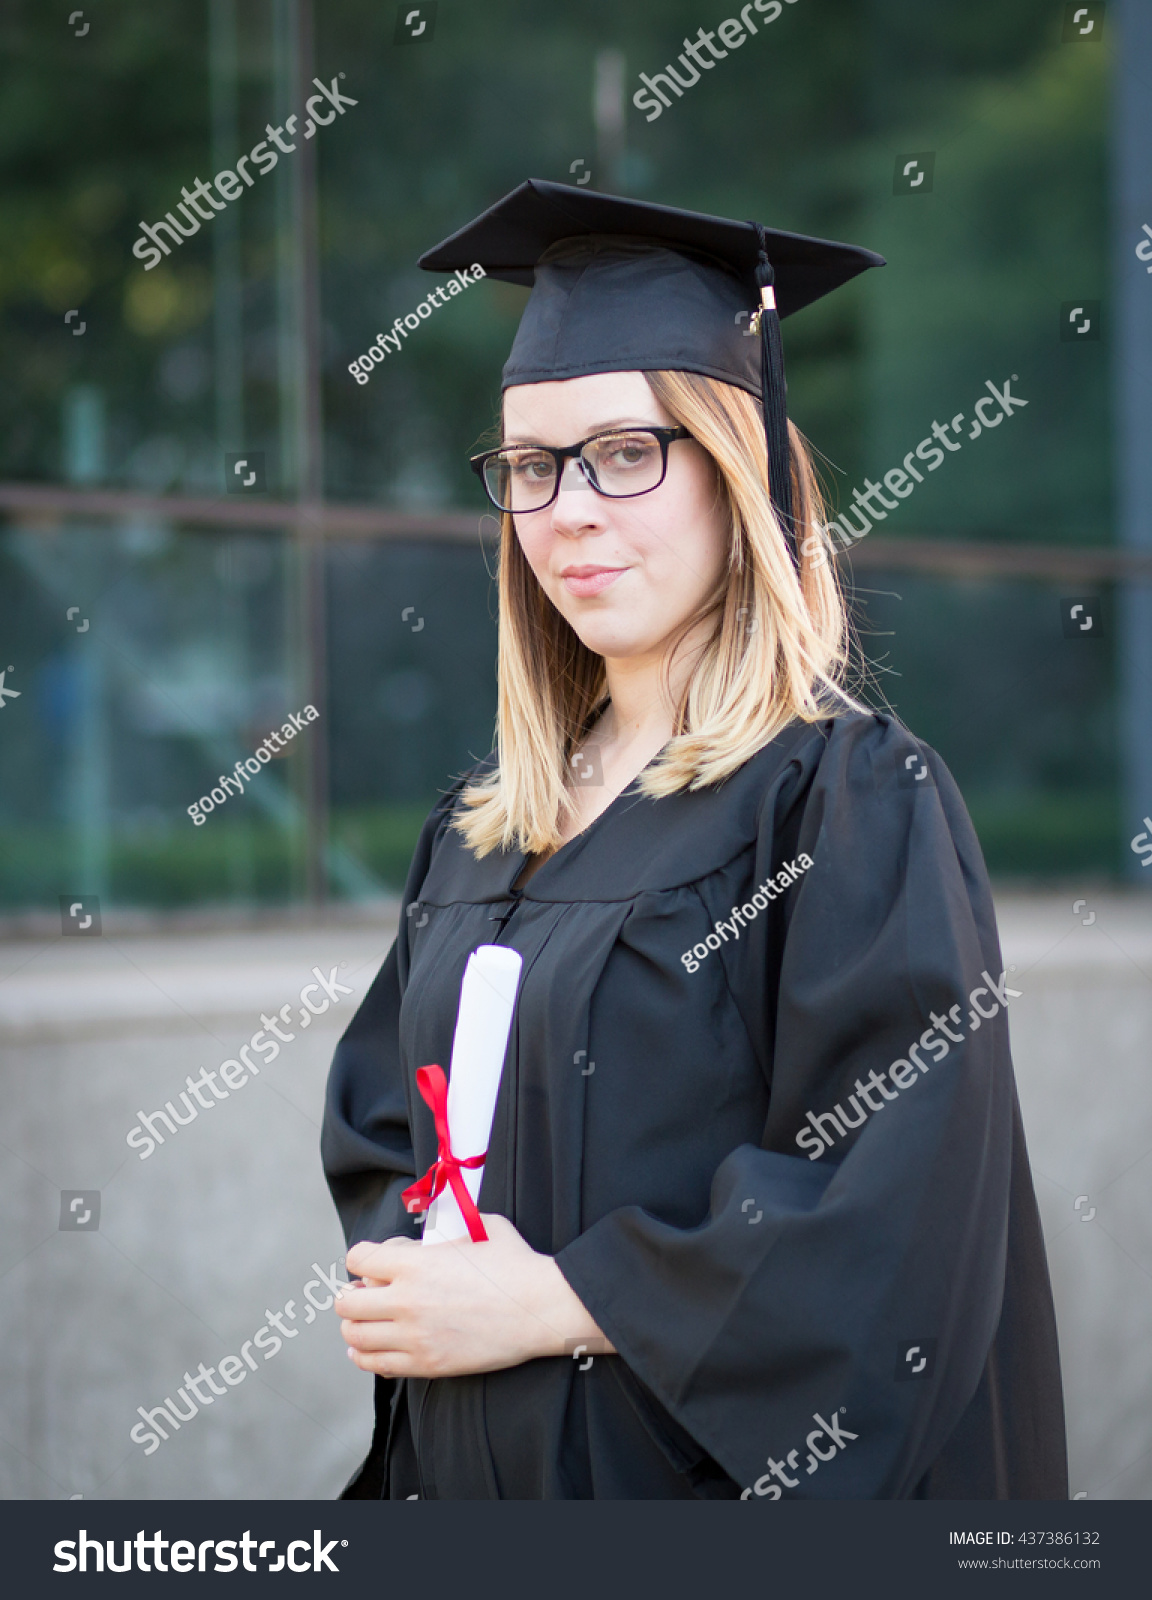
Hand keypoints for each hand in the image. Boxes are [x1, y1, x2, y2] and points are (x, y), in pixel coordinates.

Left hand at [337, 1214, 613, 1378]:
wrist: (538, 1308)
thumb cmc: (513, 1264)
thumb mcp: (478, 1227)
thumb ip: (443, 1231)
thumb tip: (426, 1237)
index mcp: (414, 1262)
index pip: (358, 1259)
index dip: (363, 1258)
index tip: (374, 1263)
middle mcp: (405, 1300)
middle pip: (348, 1302)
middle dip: (353, 1294)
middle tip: (365, 1294)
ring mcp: (414, 1336)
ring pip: (355, 1337)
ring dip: (355, 1327)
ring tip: (367, 1321)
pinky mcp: (426, 1364)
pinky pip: (375, 1366)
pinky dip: (365, 1357)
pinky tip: (370, 1349)